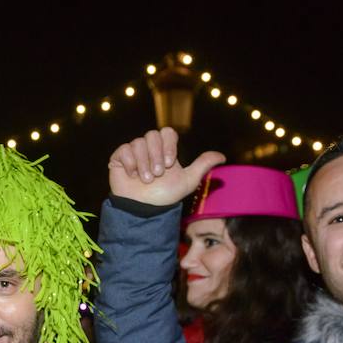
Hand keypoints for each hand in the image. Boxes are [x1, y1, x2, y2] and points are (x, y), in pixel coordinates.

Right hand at [108, 127, 225, 206]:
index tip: (170, 163)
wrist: (145, 210)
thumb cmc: (166, 196)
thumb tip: (223, 157)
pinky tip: (133, 175)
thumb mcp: (188, 180)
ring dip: (144, 163)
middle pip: (152, 135)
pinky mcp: (118, 158)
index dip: (168, 145)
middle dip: (156, 155)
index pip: (167, 132)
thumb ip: (203, 165)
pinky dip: (130, 163)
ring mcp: (133, 152)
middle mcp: (149, 148)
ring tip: (146, 180)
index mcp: (165, 150)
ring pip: (138, 143)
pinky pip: (124, 150)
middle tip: (158, 174)